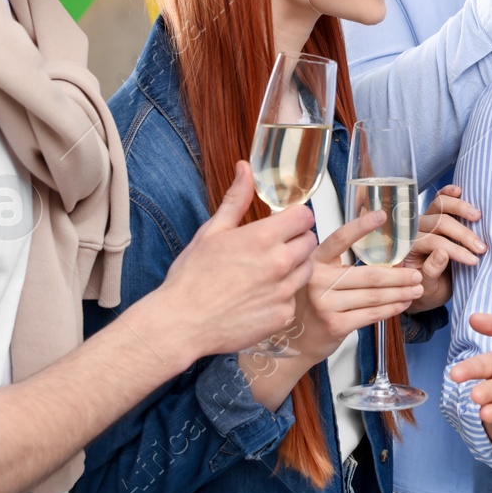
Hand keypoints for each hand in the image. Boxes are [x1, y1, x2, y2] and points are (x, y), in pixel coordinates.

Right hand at [156, 161, 316, 360]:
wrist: (181, 324)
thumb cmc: (192, 278)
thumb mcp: (212, 231)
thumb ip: (236, 199)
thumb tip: (245, 168)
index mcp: (263, 238)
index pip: (304, 217)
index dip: (294, 218)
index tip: (283, 224)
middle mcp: (279, 263)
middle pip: (309, 241)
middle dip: (295, 241)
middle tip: (272, 248)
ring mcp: (283, 292)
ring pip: (306, 270)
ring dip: (293, 268)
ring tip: (264, 273)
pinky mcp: (282, 315)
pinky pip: (293, 299)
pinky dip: (282, 296)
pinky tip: (259, 297)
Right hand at [281, 208, 425, 363]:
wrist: (295, 340)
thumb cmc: (313, 302)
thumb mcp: (319, 276)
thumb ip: (341, 265)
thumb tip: (387, 258)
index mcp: (315, 261)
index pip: (340, 239)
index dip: (361, 226)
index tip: (381, 216)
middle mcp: (318, 280)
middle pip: (368, 274)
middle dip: (399, 276)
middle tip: (417, 274)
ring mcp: (325, 304)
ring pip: (373, 296)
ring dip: (400, 293)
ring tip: (416, 289)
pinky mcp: (335, 325)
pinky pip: (371, 314)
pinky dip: (391, 309)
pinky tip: (402, 304)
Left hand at [402, 185, 484, 312]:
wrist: (425, 289)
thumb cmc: (424, 290)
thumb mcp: (426, 289)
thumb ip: (430, 271)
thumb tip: (443, 252)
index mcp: (408, 250)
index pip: (433, 242)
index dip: (455, 250)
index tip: (473, 260)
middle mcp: (413, 231)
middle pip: (439, 222)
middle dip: (463, 234)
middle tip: (481, 247)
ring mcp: (423, 221)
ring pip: (439, 206)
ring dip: (460, 209)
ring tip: (477, 217)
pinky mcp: (433, 215)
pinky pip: (438, 200)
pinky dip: (448, 193)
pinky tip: (459, 190)